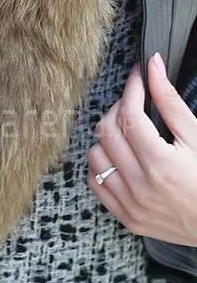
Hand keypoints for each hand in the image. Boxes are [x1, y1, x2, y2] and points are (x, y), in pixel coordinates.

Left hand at [87, 54, 196, 245]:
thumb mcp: (196, 136)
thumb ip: (170, 101)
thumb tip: (153, 66)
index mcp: (160, 164)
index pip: (129, 114)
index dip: (131, 88)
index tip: (137, 76)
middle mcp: (140, 185)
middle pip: (106, 130)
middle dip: (118, 109)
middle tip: (134, 105)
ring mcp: (130, 204)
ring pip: (95, 155)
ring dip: (107, 137)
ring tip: (128, 133)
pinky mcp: (125, 216)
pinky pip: (94, 182)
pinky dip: (101, 164)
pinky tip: (119, 157)